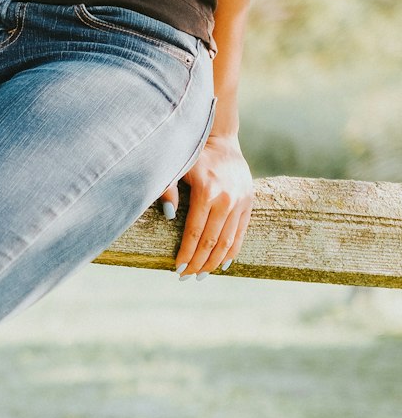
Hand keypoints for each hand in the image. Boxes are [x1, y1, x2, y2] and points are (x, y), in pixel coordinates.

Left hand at [159, 132, 253, 277]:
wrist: (221, 140)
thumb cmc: (192, 156)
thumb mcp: (176, 168)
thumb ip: (168, 188)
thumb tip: (169, 214)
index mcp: (207, 192)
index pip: (195, 232)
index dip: (186, 253)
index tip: (177, 269)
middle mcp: (226, 199)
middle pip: (211, 241)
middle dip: (198, 263)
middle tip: (186, 277)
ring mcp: (240, 202)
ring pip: (228, 241)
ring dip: (214, 262)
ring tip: (201, 275)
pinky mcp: (249, 203)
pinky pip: (241, 233)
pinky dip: (232, 251)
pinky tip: (222, 264)